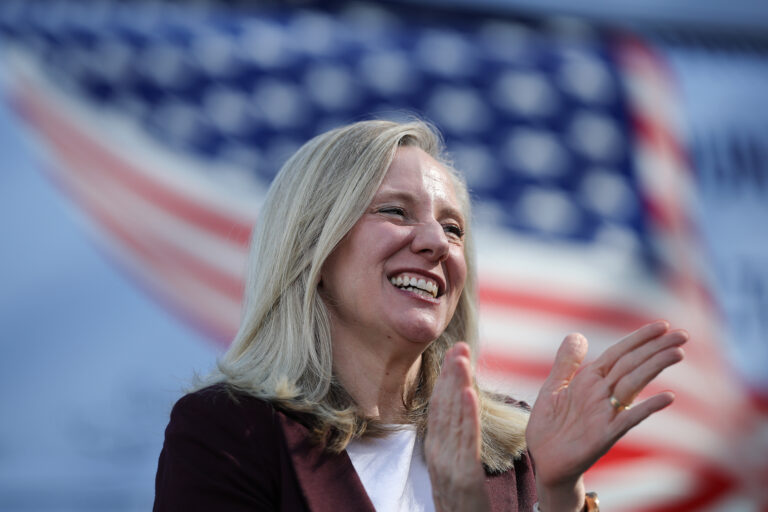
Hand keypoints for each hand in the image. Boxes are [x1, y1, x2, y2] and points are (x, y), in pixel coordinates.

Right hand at [425, 343, 489, 511]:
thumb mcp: (458, 474)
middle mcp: (438, 456)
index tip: (455, 353)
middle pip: (443, 408)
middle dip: (450, 375)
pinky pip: (465, 443)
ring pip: (452, 419)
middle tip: (458, 345)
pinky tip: (468, 394)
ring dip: (456, 386)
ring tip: (462, 360)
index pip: (440, 408)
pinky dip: (465, 416)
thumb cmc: (467, 510)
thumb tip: (460, 420)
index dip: (446, 379)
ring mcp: (448, 467)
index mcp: (438, 452)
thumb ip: (458, 448)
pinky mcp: (464, 480)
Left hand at [526, 321, 687, 509]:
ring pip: (633, 385)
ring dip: (654, 368)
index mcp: (590, 381)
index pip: (619, 354)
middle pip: (632, 365)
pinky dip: (647, 408)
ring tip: (677, 352)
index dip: (639, 339)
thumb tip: (577, 335)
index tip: (662, 325)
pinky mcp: (604, 435)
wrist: (544, 461)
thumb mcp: (552, 388)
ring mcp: (606, 413)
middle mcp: (602, 394)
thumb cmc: (549, 426)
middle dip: (655, 348)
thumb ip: (566, 363)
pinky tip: (668, 397)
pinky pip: (628, 419)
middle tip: (684, 334)